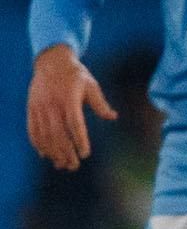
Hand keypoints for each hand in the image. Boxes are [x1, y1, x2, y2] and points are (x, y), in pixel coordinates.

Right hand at [26, 45, 115, 170]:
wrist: (50, 61)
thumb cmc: (75, 74)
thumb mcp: (91, 85)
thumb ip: (100, 103)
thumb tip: (113, 117)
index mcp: (69, 98)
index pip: (74, 124)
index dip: (79, 140)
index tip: (85, 154)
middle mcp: (52, 104)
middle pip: (58, 134)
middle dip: (65, 152)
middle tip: (74, 166)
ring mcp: (39, 107)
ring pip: (44, 135)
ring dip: (53, 152)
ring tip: (62, 164)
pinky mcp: (31, 109)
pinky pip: (32, 130)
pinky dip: (38, 143)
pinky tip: (46, 154)